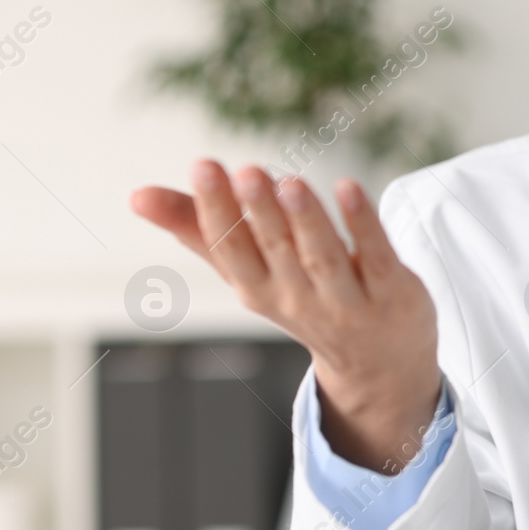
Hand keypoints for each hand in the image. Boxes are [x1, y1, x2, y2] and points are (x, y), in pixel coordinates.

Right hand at [129, 161, 440, 474]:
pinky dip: (362, 224)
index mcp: (257, 288)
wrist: (378, 363)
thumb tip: (136, 195)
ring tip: (289, 181)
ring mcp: (347, 299)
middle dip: (258, 211)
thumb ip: (200, 229)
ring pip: (323, 257)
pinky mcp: (392, 291)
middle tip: (245, 170)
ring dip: (306, 220)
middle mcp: (298, 297)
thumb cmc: (303, 299)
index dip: (216, 210)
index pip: (231, 248)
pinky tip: (349, 188)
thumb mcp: (251, 272)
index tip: (202, 166)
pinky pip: (375, 255)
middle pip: (275, 250)